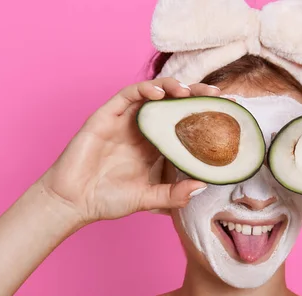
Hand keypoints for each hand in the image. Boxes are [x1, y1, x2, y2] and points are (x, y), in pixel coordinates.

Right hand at [38, 78, 218, 224]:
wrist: (74, 202)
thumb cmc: (109, 200)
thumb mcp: (149, 199)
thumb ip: (173, 195)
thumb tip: (202, 186)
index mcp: (155, 146)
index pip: (184, 124)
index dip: (204, 115)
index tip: (227, 113)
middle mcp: (143, 130)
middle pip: (173, 104)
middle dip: (195, 96)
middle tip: (216, 95)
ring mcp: (125, 122)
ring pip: (152, 94)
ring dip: (172, 88)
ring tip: (188, 92)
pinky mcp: (106, 116)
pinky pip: (127, 96)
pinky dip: (144, 90)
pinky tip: (159, 94)